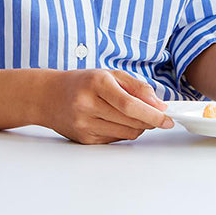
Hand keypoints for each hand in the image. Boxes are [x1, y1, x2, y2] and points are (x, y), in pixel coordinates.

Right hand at [44, 69, 174, 144]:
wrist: (47, 96)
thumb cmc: (83, 83)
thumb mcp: (110, 75)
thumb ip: (138, 88)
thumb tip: (159, 105)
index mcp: (97, 84)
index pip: (131, 105)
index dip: (153, 114)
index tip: (168, 119)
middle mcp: (87, 105)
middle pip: (131, 121)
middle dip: (150, 121)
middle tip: (157, 117)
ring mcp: (84, 124)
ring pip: (126, 133)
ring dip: (139, 127)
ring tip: (134, 116)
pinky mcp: (84, 139)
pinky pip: (115, 139)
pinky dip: (124, 131)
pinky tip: (116, 121)